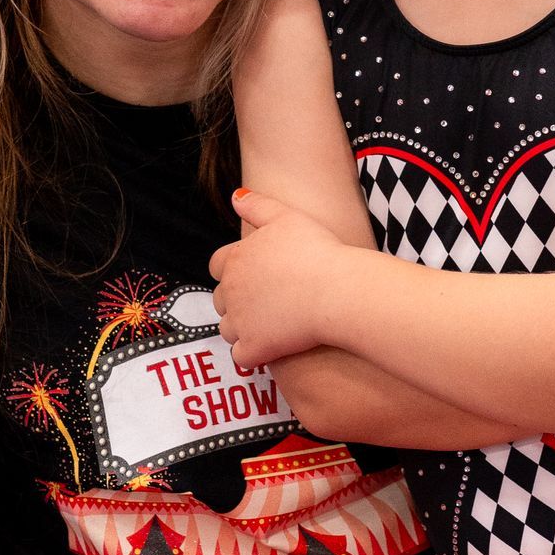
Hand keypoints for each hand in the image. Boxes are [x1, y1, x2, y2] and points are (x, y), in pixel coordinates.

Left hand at [208, 189, 350, 371]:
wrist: (338, 291)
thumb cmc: (318, 251)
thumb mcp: (286, 216)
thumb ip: (257, 205)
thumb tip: (235, 196)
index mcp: (235, 259)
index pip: (216, 265)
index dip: (231, 270)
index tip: (254, 275)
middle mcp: (231, 290)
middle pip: (220, 299)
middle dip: (236, 301)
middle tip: (267, 301)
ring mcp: (240, 322)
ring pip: (228, 329)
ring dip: (242, 329)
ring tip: (270, 326)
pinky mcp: (254, 348)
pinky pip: (241, 357)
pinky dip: (252, 355)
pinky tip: (270, 349)